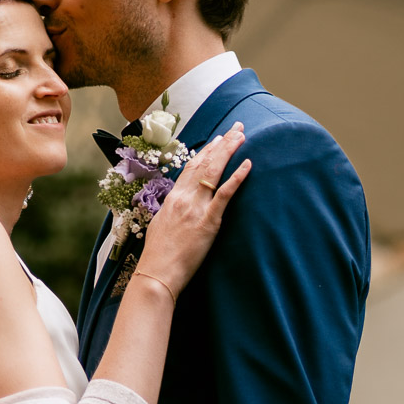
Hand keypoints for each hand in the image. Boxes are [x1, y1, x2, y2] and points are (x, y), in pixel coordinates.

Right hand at [137, 124, 250, 299]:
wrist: (156, 273)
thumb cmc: (157, 256)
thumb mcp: (160, 226)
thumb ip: (171, 212)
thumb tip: (177, 207)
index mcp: (172, 199)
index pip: (191, 168)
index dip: (206, 152)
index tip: (217, 140)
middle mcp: (184, 198)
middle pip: (205, 164)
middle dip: (222, 144)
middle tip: (236, 129)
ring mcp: (195, 208)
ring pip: (214, 172)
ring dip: (229, 152)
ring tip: (242, 136)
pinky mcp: (208, 222)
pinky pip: (224, 195)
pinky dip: (236, 178)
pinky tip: (247, 164)